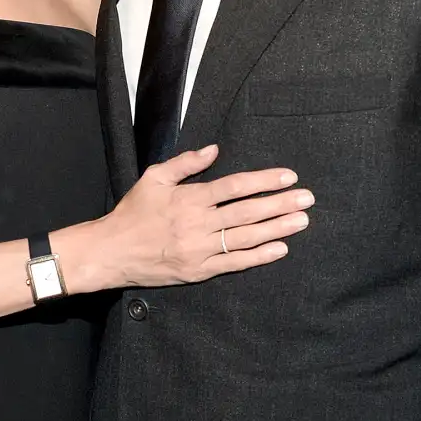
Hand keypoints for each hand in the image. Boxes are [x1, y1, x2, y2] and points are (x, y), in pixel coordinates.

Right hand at [99, 144, 311, 287]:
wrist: (112, 251)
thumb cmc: (134, 211)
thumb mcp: (154, 177)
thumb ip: (186, 163)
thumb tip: (214, 150)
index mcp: (190, 198)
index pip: (235, 187)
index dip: (263, 182)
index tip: (288, 177)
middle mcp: (198, 223)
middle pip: (247, 212)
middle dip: (280, 204)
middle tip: (307, 198)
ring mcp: (200, 250)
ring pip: (246, 238)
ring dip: (277, 229)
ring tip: (301, 221)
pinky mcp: (199, 271)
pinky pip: (234, 263)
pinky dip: (259, 257)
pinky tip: (280, 249)